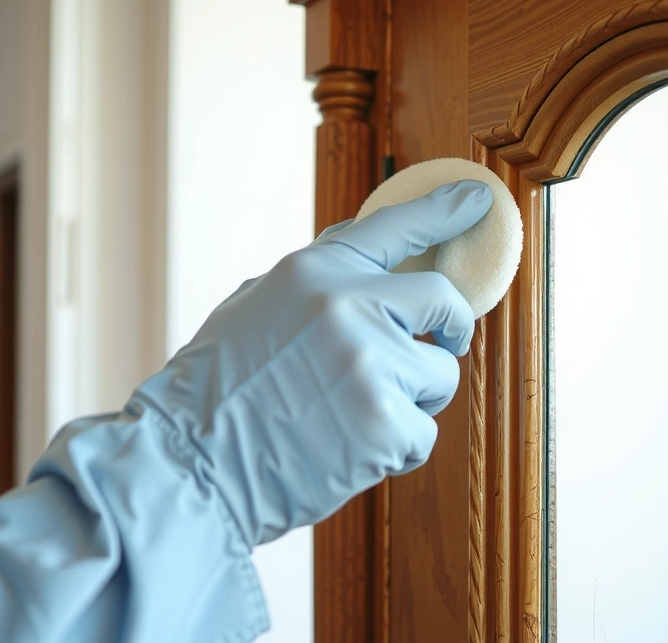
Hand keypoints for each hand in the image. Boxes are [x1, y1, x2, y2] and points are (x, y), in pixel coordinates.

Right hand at [128, 180, 492, 546]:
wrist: (188, 467)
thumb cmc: (215, 392)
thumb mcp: (254, 308)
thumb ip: (315, 281)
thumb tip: (363, 254)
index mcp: (314, 273)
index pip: (394, 227)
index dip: (442, 211)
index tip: (478, 200)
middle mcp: (350, 308)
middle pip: (444, 302)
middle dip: (454, 325)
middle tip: (449, 341)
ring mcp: (372, 365)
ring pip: (439, 376)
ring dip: (412, 398)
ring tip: (356, 416)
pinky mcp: (387, 424)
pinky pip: (423, 432)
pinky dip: (396, 447)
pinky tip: (351, 451)